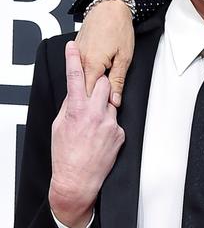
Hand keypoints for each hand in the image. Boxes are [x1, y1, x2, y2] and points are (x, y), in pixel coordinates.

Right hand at [49, 41, 124, 227]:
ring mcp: (110, 124)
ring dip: (104, 107)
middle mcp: (95, 114)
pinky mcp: (120, 134)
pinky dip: (109, 125)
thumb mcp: (60, 126)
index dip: (73, 58)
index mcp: (76, 110)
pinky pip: (116, 121)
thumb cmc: (65, 156)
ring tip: (94, 125)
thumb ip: (69, 107)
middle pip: (103, 83)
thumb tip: (75, 94)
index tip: (74, 46)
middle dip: (98, 83)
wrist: (78, 180)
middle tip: (93, 90)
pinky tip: (100, 138)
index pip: (75, 77)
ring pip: (111, 102)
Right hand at [76, 0, 134, 105]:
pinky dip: (87, 75)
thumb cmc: (119, 28)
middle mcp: (81, 59)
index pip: (88, 92)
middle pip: (83, 87)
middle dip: (91, 98)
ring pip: (81, 78)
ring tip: (99, 94)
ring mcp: (78, 53)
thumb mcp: (124, 58)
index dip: (95, 104)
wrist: (109, 7)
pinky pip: (80, 67)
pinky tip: (95, 79)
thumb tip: (115, 100)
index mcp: (92, 63)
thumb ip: (118, 81)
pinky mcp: (77, 49)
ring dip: (89, 86)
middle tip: (101, 108)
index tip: (100, 113)